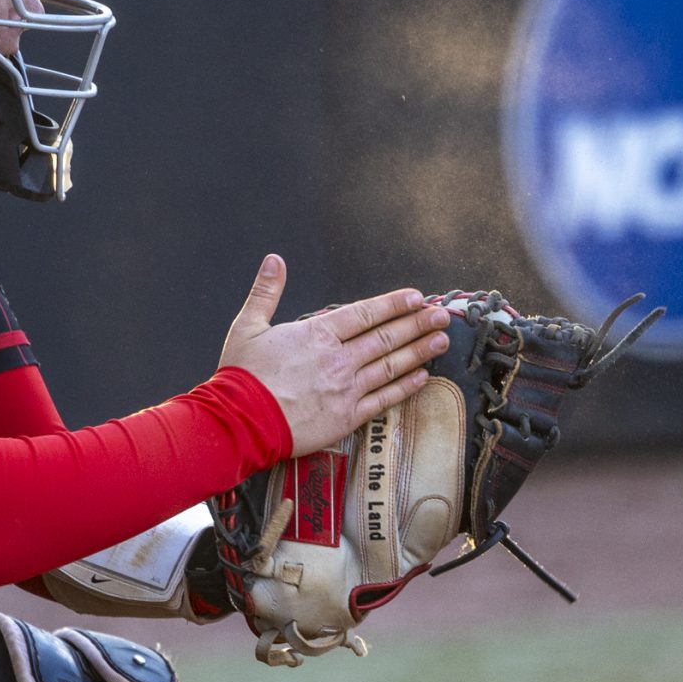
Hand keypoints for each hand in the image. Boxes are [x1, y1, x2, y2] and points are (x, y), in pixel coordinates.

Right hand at [219, 254, 449, 456]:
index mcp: (316, 334)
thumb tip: (275, 260)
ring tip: (441, 341)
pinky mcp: (346, 417)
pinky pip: (383, 400)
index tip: (416, 297)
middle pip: (386, 337)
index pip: (364, 313)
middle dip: (417, 324)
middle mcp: (338, 359)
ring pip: (390, 366)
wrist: (240, 421)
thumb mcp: (247, 325)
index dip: (393, 304)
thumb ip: (266, 291)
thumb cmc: (242, 375)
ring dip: (419, 352)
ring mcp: (345, 389)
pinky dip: (405, 388)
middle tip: (442, 316)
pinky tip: (422, 378)